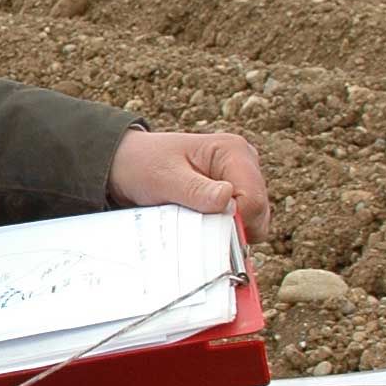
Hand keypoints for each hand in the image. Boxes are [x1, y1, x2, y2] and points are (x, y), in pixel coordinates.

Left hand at [107, 126, 270, 244]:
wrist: (127, 165)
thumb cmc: (143, 165)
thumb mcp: (164, 178)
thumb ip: (195, 190)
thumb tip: (228, 199)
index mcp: (234, 152)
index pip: (254, 200)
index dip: (234, 223)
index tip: (206, 231)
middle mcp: (244, 165)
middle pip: (259, 214)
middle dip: (233, 230)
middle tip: (197, 231)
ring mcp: (241, 182)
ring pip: (252, 224)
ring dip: (226, 233)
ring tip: (193, 224)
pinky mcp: (233, 198)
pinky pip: (240, 226)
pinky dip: (222, 233)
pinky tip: (199, 227)